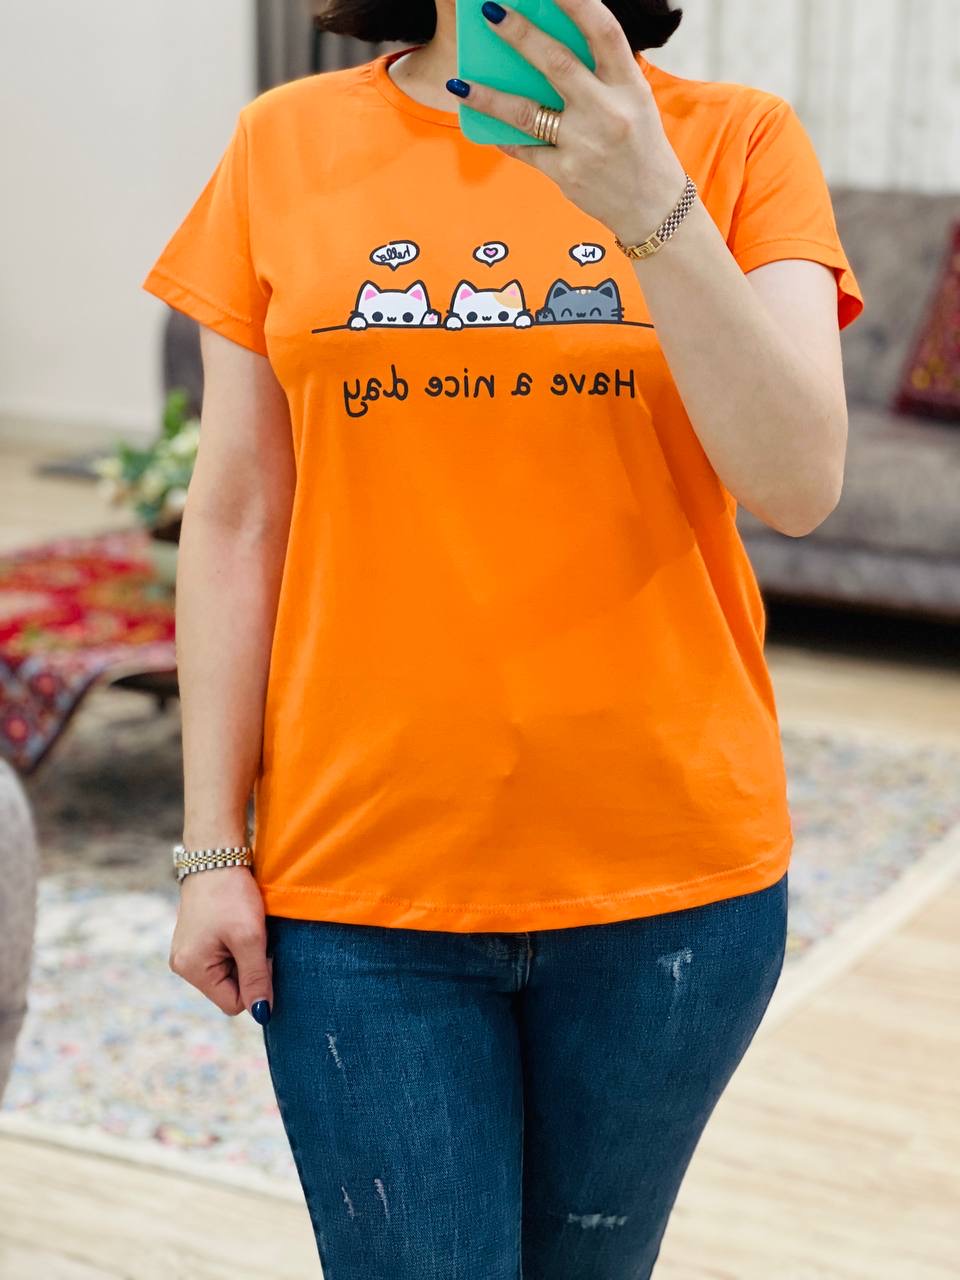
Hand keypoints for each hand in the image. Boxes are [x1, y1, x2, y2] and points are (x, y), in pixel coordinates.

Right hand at [169, 866, 273, 1023]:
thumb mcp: (250, 939)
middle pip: (229, 989)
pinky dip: (237, 946)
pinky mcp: (195, 940)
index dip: (255, 984)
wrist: (216, 857)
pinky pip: (222, 957)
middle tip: (255, 938)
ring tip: (246, 929)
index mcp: (192, 970)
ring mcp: (188, 952)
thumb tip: (263, 1014)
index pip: (233, 1003)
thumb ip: (256, 978)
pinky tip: (238, 925)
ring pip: (229, 972)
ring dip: (244, 956)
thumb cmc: (231, 896)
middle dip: (249, 969)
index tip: (264, 954)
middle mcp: (184, 966)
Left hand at [453, 0, 687, 242]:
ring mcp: (584, 144)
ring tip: (460, 83)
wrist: (652, 207)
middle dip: (520, 34)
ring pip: (526, 112)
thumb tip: (547, 42)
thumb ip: (601, 73)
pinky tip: (484, 126)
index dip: (577, 3)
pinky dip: (503, 137)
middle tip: (490, 11)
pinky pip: (525, 149)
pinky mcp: (566, 174)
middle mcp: (607, 112)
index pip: (603, 32)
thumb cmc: (639, 145)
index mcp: (629, 85)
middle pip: (557, 64)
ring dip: (488, 96)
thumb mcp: (634, 101)